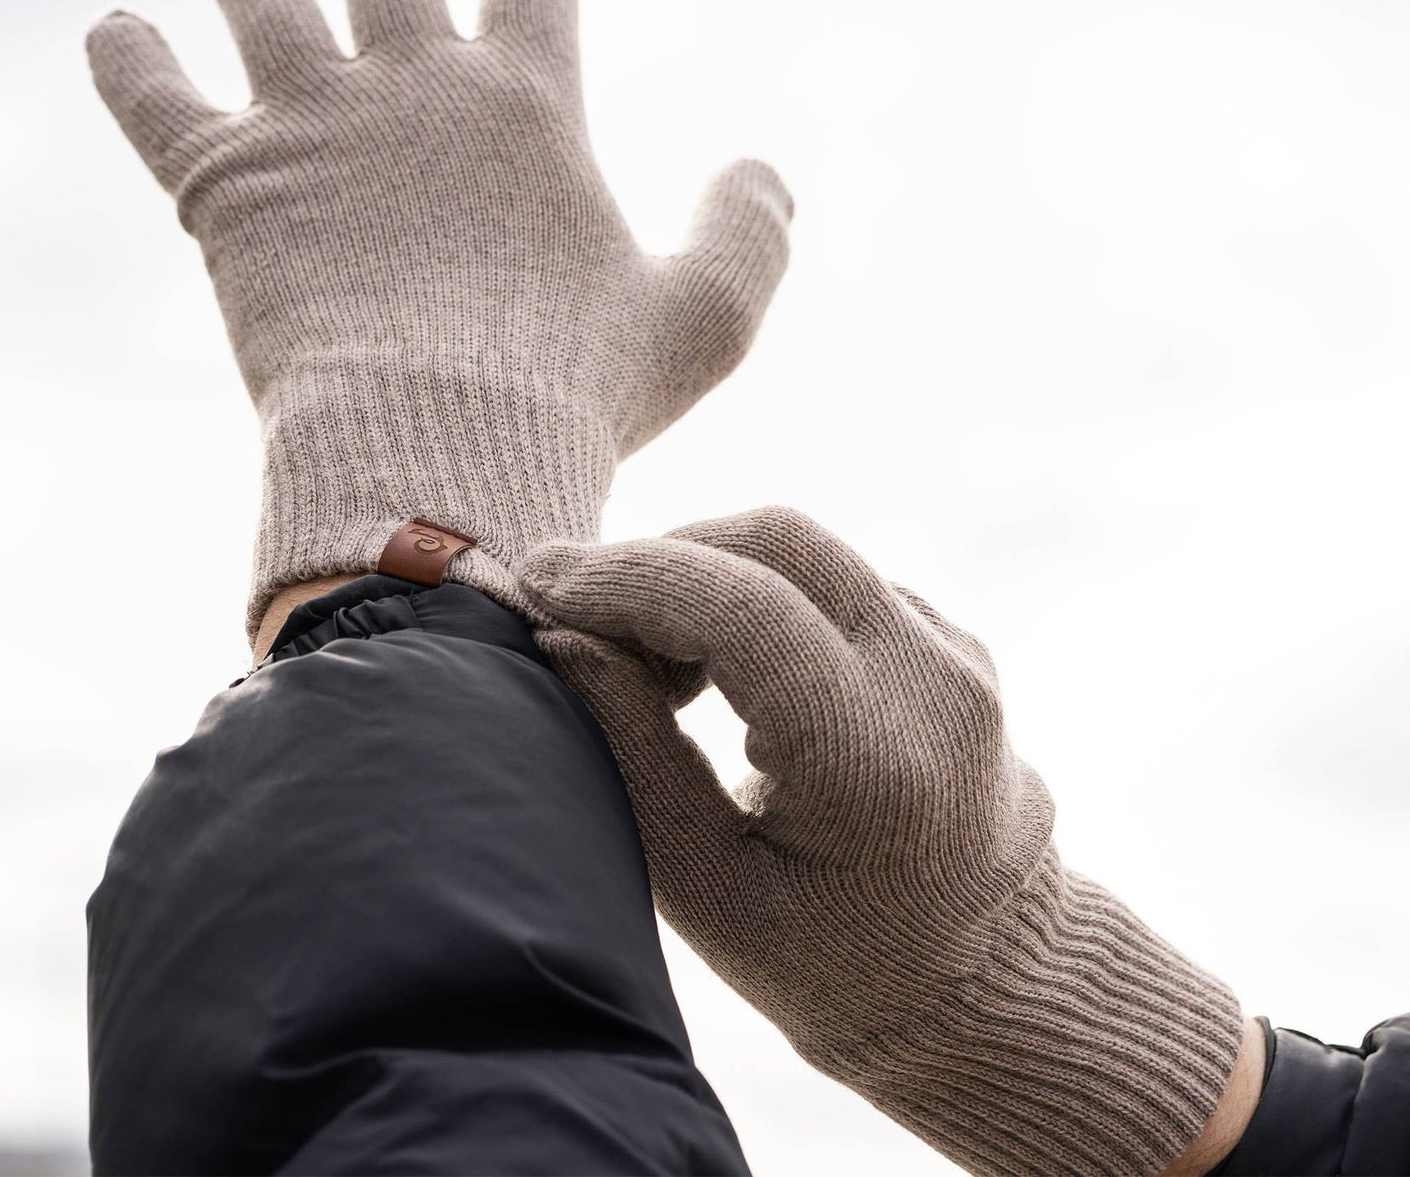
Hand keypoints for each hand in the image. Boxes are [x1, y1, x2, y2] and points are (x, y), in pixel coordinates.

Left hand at [87, 0, 791, 637]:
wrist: (437, 452)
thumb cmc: (577, 397)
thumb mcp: (703, 322)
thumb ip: (750, 238)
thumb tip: (768, 171)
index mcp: (528, 102)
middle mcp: (415, 83)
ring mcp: (312, 122)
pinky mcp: (224, 182)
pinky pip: (150, 90)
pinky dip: (127, 55)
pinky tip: (121, 32)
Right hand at [521, 507, 1244, 1176]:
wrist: (986, 981)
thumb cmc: (837, 965)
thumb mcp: (710, 891)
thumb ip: (634, 754)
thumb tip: (560, 639)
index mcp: (877, 761)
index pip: (742, 609)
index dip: (627, 580)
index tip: (538, 585)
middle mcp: (935, 682)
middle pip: (777, 542)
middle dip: (658, 559)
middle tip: (576, 614)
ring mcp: (954, 651)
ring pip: (804, 549)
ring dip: (703, 572)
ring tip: (642, 657)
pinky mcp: (947, 641)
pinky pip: (832, 578)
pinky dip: (752, 592)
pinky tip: (711, 663)